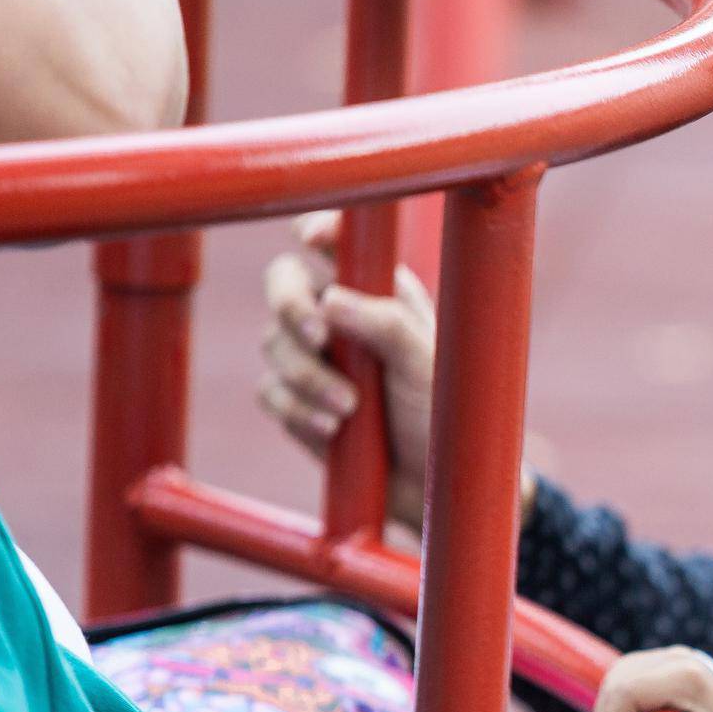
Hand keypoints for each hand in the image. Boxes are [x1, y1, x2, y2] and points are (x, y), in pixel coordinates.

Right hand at [258, 212, 539, 529]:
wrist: (431, 482)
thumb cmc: (441, 413)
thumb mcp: (425, 363)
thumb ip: (386, 324)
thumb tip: (330, 299)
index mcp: (380, 290)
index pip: (337, 241)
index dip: (318, 229)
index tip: (311, 240)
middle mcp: (341, 314)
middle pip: (284, 281)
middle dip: (291, 305)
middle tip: (318, 334)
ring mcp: (314, 356)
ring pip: (274, 342)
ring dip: (307, 376)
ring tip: (349, 409)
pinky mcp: (295, 399)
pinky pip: (271, 392)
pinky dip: (298, 410)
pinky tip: (334, 431)